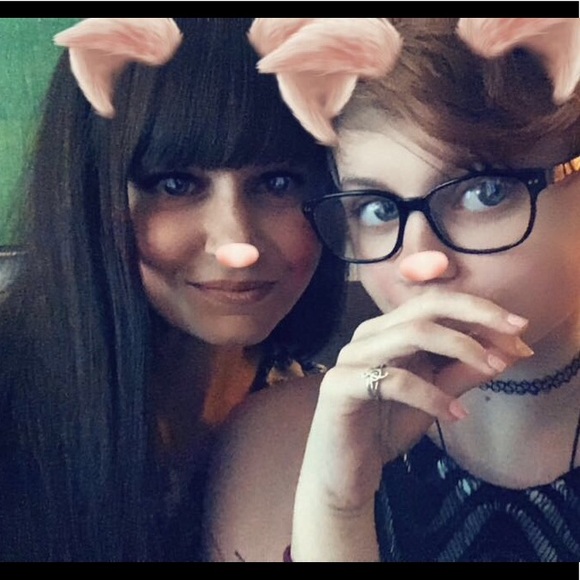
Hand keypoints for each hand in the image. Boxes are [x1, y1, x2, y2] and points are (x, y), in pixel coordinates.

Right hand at [297, 289, 531, 512]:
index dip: (478, 309)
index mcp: (387, 331)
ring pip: (410, 333)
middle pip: (424, 307)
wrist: (345, 471)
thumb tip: (508, 352)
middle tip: (514, 335)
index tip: (519, 328)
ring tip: (491, 368)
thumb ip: (464, 373)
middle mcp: (368, 335)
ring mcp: (351, 357)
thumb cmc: (386, 429)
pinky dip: (431, 395)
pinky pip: (394, 381)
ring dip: (459, 347)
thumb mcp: (437, 398)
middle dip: (474, 314)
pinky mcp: (340, 385)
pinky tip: (454, 415)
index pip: (434, 304)